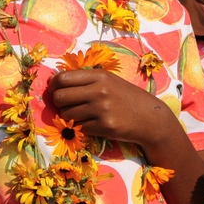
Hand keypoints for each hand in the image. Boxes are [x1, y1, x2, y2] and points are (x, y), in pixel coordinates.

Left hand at [48, 68, 174, 147]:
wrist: (150, 117)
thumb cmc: (126, 98)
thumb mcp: (109, 81)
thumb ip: (85, 80)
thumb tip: (54, 82)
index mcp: (99, 76)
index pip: (63, 78)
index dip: (53, 86)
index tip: (54, 91)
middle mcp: (99, 90)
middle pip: (60, 97)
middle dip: (58, 102)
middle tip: (66, 105)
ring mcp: (102, 109)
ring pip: (67, 114)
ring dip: (70, 116)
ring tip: (84, 114)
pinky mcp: (105, 126)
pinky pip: (80, 127)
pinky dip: (83, 127)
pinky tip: (95, 123)